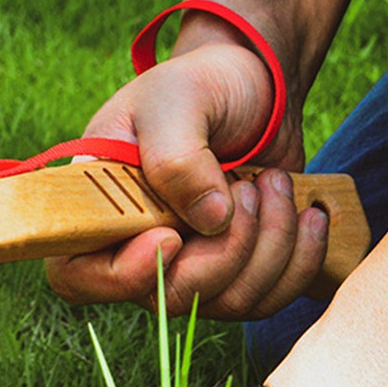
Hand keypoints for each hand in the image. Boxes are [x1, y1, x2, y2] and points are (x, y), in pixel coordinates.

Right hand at [47, 33, 328, 317]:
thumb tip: (209, 221)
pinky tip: (309, 213)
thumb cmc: (198, 85)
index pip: (79, 275)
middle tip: (249, 188)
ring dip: (269, 245)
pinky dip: (298, 259)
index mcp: (96, 206)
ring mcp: (187, 265)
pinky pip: (268, 298)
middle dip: (225, 250)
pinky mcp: (234, 271)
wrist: (251, 86)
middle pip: (169, 297)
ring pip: (227, 301)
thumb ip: (177, 158)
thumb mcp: (176, 100)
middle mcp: (134, 246)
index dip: (124, 275)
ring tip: (275, 183)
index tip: (173, 235)